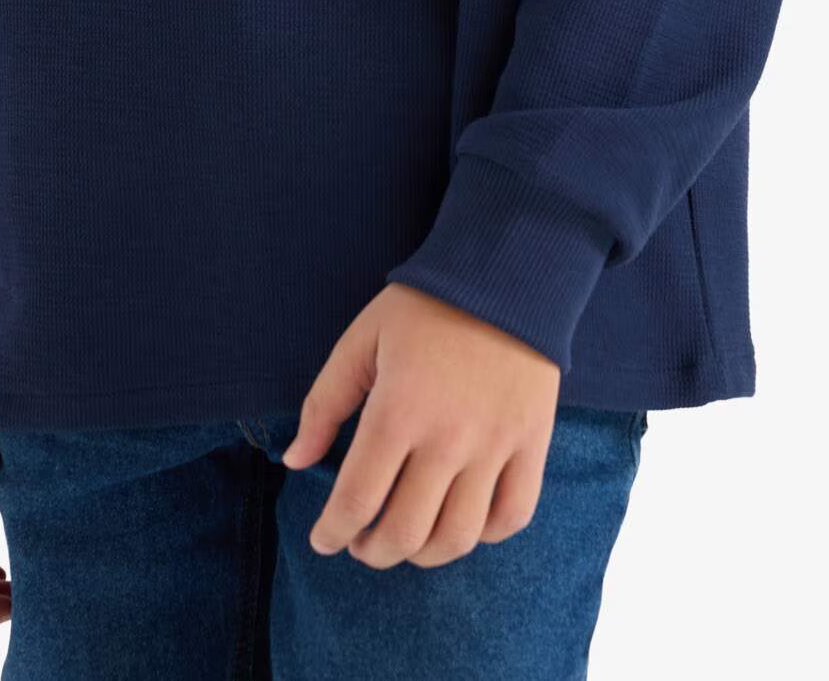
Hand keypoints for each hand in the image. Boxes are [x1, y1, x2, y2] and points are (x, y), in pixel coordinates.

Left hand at [280, 282, 560, 568]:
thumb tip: (296, 462)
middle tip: (361, 543)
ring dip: (424, 554)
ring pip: (458, 537)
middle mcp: (447, 439)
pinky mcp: (532, 444)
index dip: (332, 532)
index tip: (323, 539)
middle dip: (373, 550)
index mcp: (397, 411)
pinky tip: (461, 521)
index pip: (357, 500)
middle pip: (406, 533)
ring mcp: (495, 446)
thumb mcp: (361, 341)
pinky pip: (513, 516)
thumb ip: (324, 404)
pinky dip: (486, 535)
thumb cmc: (423, 306)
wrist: (503, 273)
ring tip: (407, 539)